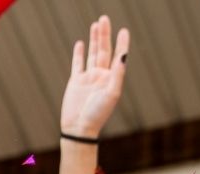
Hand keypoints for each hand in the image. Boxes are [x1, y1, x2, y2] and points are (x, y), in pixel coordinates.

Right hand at [61, 17, 129, 139]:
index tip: (124, 30)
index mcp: (112, 78)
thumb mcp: (111, 93)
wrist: (79, 127)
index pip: (118, 56)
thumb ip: (118, 73)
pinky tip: (81, 43)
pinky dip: (79, 53)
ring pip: (93, 53)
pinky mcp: (75, 81)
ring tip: (96, 25)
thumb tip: (124, 55)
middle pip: (104, 50)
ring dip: (95, 39)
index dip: (121, 43)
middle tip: (104, 19)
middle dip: (105, 34)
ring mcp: (88, 78)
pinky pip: (78, 63)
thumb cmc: (97, 114)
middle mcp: (101, 76)